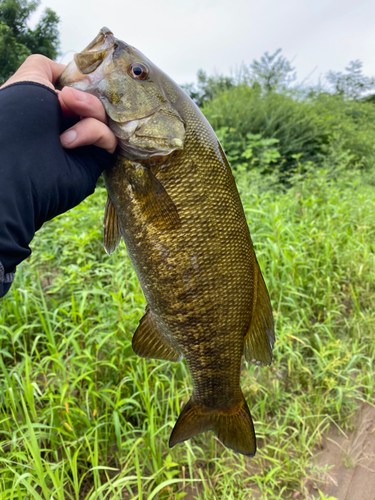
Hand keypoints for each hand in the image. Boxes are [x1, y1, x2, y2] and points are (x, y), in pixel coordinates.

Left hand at [1, 54, 116, 152]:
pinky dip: (91, 133)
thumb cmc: (19, 118)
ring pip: (104, 116)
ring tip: (67, 111)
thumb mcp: (28, 78)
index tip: (76, 78)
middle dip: (85, 95)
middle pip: (96, 100)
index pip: (78, 89)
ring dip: (89, 109)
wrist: (19, 162)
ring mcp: (82, 143)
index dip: (82, 81)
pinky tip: (67, 142)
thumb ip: (44, 66)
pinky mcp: (95, 158)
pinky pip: (108, 138)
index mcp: (48, 107)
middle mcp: (65, 124)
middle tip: (68, 97)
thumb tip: (65, 73)